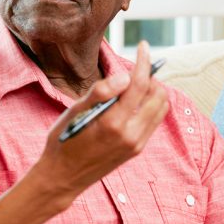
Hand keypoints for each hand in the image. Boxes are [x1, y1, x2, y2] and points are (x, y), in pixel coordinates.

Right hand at [31, 41, 168, 201]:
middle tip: (136, 67)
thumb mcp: (74, 113)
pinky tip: (133, 101)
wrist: (62, 178)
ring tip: (135, 83)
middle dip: (151, 76)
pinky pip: (153, 121)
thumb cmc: (63, 141)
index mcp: (113, 123)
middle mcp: (131, 135)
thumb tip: (124, 76)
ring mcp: (136, 144)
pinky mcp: (137, 149)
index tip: (142, 46)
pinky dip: (150, 105)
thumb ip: (100, 92)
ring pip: (160, 108)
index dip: (143, 62)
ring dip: (153, 91)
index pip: (140, 85)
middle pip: (158, 95)